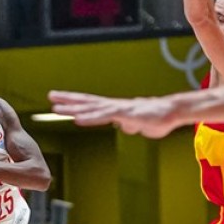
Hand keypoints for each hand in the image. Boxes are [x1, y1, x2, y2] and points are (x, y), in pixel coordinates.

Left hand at [48, 90, 179, 137]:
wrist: (173, 112)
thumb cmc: (157, 118)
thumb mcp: (140, 125)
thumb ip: (130, 125)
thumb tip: (125, 127)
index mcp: (115, 108)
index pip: (91, 103)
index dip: (75, 101)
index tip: (60, 99)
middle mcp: (113, 105)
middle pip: (87, 102)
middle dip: (68, 100)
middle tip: (51, 97)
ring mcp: (118, 108)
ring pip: (91, 108)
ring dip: (73, 108)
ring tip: (56, 108)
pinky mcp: (125, 114)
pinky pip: (104, 117)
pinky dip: (90, 118)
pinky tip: (78, 120)